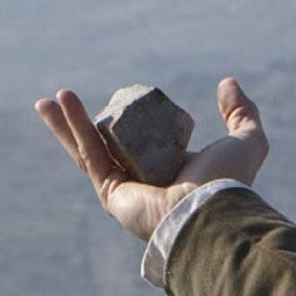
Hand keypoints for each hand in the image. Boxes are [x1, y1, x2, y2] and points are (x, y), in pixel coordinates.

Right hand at [33, 76, 269, 243]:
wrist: (211, 212)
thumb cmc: (229, 183)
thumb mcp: (246, 139)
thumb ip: (241, 111)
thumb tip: (227, 83)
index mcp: (170, 170)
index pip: (143, 141)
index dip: (130, 120)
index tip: (125, 98)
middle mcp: (143, 181)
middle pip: (105, 145)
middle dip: (83, 124)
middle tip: (67, 100)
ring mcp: (123, 189)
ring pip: (88, 148)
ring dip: (67, 123)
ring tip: (49, 99)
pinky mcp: (110, 192)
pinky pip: (88, 152)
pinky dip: (72, 126)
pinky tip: (60, 103)